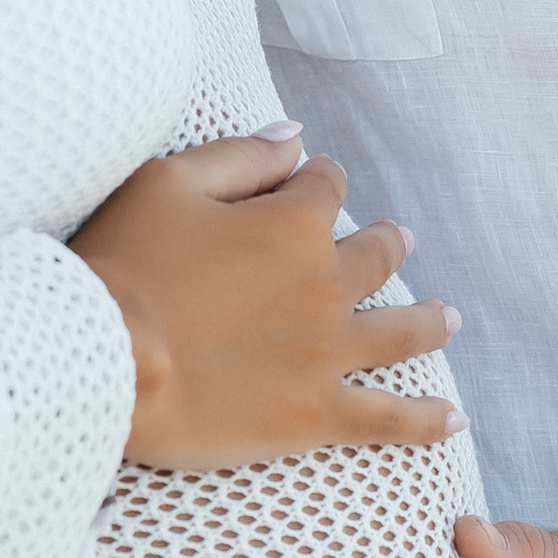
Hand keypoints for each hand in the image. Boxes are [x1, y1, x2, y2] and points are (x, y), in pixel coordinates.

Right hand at [71, 128, 467, 473]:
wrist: (104, 362)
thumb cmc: (121, 266)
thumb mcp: (166, 185)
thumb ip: (238, 158)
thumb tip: (295, 137)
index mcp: (292, 223)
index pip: (324, 187)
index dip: (318, 180)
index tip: (313, 181)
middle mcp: (326, 283)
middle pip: (375, 256)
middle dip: (386, 244)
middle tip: (398, 241)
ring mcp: (328, 352)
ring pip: (401, 332)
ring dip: (428, 321)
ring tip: (449, 318)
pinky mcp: (318, 414)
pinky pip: (389, 418)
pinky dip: (425, 419)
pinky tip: (452, 420)